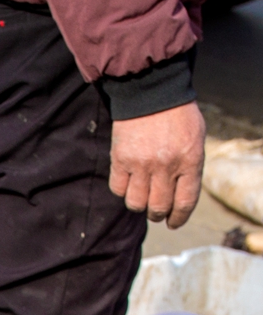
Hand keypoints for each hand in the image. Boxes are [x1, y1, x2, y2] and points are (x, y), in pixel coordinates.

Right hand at [110, 101, 204, 227]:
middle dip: (158, 214)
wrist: (151, 92)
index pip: (185, 201)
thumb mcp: (195, 140)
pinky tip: (129, 181)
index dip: (179, 217)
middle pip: (158, 207)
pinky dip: (123, 190)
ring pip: (136, 203)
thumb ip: (189, 167)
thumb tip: (179, 196)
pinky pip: (119, 189)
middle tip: (157, 211)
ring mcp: (142, 164)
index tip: (173, 222)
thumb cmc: (177, 116)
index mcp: (190, 160)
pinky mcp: (120, 160)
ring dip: (139, 204)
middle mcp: (166, 165)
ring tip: (142, 196)